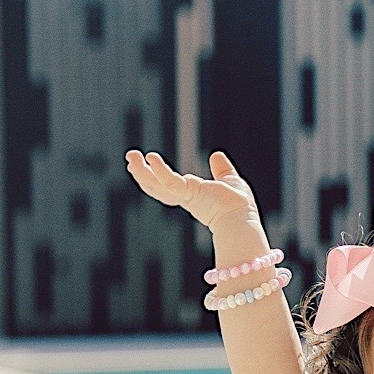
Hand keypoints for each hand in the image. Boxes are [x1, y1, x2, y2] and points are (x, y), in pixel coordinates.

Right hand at [125, 149, 257, 230]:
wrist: (243, 219)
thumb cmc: (238, 206)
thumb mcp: (228, 181)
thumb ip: (220, 169)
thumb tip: (216, 155)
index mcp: (192, 196)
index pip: (167, 186)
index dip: (154, 176)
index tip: (145, 163)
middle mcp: (185, 198)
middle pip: (156, 186)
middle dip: (142, 173)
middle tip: (130, 158)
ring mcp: (185, 197)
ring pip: (157, 185)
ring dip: (142, 171)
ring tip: (131, 156)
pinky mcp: (189, 194)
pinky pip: (170, 182)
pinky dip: (160, 171)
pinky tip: (151, 158)